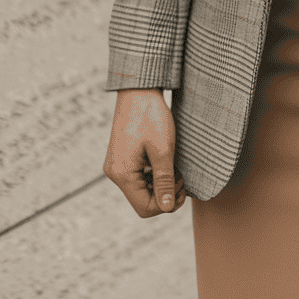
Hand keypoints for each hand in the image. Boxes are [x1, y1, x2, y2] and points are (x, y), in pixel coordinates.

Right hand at [103, 89, 186, 217]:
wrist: (139, 90)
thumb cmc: (151, 116)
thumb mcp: (163, 150)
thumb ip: (165, 181)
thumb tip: (167, 208)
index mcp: (122, 174)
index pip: (145, 208)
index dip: (167, 204)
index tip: (183, 187)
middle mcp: (115, 173)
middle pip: (142, 200)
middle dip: (164, 193)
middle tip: (181, 176)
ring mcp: (116, 165)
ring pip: (141, 189)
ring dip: (160, 183)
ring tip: (174, 165)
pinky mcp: (121, 157)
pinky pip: (138, 177)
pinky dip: (153, 174)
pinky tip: (164, 160)